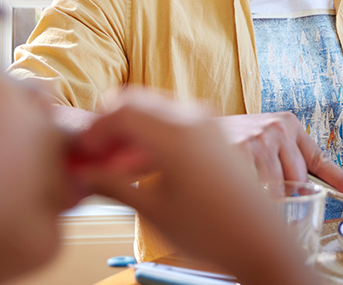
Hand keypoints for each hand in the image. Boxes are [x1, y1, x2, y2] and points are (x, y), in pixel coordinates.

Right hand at [69, 91, 317, 284]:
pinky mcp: (217, 133)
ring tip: (116, 163)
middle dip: (110, 123)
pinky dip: (153, 132)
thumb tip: (84, 174)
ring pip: (156, 107)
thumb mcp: (153, 209)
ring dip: (131, 127)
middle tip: (94, 155)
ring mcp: (209, 122)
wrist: (260, 242)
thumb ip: (112, 184)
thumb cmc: (211, 231)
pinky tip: (143, 163)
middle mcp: (194, 118)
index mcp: (175, 133)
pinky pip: (176, 118)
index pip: (120, 110)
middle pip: (137, 101)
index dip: (94, 129)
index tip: (81, 152)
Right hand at [218, 112, 342, 200]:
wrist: (185, 130)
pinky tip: (237, 185)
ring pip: (278, 190)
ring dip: (263, 197)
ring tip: (243, 185)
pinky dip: (249, 196)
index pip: (319, 159)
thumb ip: (284, 159)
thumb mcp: (261, 141)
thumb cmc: (226, 143)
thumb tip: (308, 194)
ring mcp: (259, 139)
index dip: (341, 180)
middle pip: (298, 181)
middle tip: (262, 192)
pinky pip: (258, 191)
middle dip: (285, 195)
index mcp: (286, 123)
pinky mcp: (242, 151)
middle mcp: (277, 128)